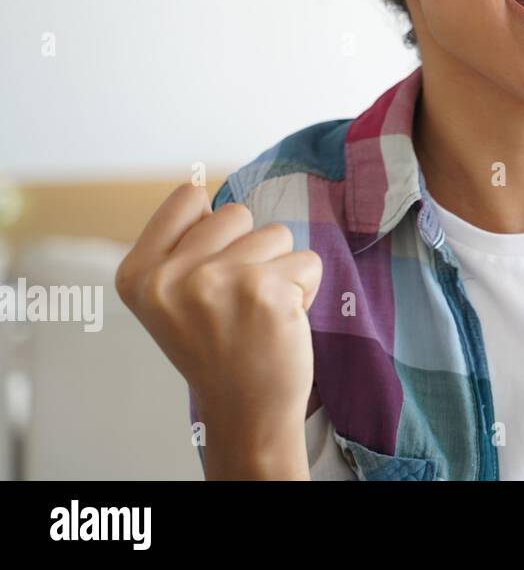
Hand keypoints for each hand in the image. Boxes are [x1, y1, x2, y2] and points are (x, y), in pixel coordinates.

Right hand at [116, 183, 322, 477]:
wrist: (245, 410)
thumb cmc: (217, 343)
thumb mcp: (171, 296)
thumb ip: (182, 245)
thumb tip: (204, 192)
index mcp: (136, 273)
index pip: (188, 196)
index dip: (213, 227)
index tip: (209, 270)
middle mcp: (168, 276)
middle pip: (237, 212)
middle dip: (250, 249)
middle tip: (237, 300)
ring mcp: (214, 281)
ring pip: (276, 234)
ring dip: (280, 269)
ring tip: (259, 311)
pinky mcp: (264, 291)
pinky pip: (308, 260)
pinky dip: (306, 287)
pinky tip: (282, 321)